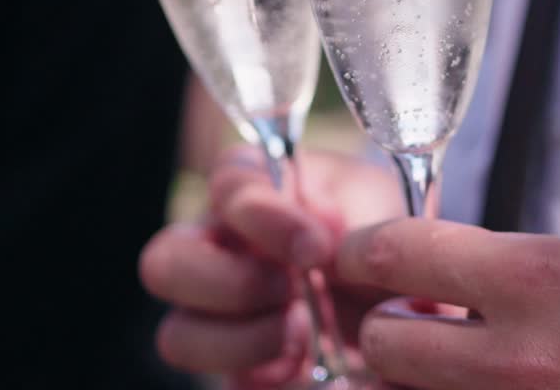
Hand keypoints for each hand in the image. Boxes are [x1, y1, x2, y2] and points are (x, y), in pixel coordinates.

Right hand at [139, 147, 401, 387]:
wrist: (395, 277)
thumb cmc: (372, 220)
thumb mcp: (375, 200)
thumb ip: (353, 208)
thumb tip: (322, 224)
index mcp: (249, 188)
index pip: (225, 189)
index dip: (262, 218)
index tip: (315, 245)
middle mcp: (215, 246)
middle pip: (163, 263)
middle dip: (230, 283)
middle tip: (292, 288)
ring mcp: (216, 310)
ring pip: (177, 334)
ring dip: (242, 339)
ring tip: (302, 329)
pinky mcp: (237, 361)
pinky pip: (226, 379)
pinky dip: (266, 373)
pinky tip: (305, 360)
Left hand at [337, 219, 559, 389]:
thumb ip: (487, 268)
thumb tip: (411, 278)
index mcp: (531, 279)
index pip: (395, 252)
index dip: (358, 250)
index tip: (355, 256)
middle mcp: (516, 353)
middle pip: (379, 340)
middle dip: (382, 326)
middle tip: (406, 321)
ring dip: (407, 378)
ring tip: (443, 362)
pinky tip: (474, 385)